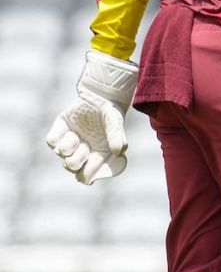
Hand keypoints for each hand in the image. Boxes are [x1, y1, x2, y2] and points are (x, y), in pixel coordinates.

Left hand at [46, 51, 137, 184]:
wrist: (98, 95)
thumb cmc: (110, 111)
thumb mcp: (116, 122)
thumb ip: (117, 136)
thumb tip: (119, 152)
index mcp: (96, 156)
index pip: (86, 176)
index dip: (87, 174)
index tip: (90, 167)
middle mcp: (81, 153)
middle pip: (71, 167)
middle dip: (76, 159)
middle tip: (85, 147)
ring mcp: (69, 143)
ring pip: (60, 153)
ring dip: (68, 145)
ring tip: (76, 136)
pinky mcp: (58, 132)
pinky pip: (51, 141)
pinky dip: (57, 137)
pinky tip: (67, 130)